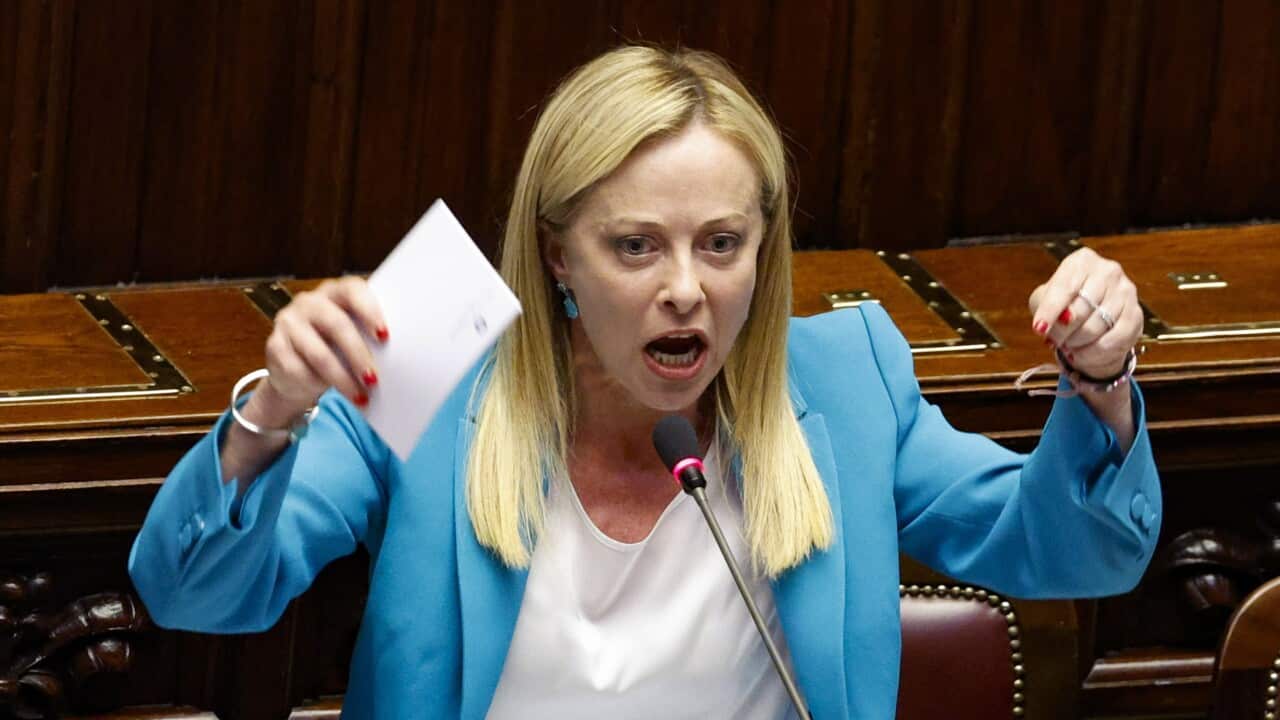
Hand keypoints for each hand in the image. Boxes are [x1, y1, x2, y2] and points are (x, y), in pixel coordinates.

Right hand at [261, 276, 387, 414]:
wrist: (297, 369)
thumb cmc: (336, 348)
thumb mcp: (353, 337)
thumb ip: (369, 337)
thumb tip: (397, 359)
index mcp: (334, 292)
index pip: (352, 290)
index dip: (369, 311)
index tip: (385, 335)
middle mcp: (309, 302)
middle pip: (337, 324)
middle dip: (358, 355)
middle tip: (374, 379)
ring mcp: (288, 322)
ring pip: (319, 353)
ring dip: (342, 379)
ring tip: (360, 396)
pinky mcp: (274, 346)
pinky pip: (299, 370)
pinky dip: (318, 385)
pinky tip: (329, 393)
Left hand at [1028, 248, 1140, 378]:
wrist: (1092, 314)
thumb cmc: (1065, 303)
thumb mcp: (1045, 299)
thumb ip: (1043, 307)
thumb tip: (1047, 326)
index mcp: (1082, 261)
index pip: (1065, 287)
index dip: (1051, 311)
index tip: (1039, 329)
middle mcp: (1108, 271)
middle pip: (1082, 308)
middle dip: (1063, 331)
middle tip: (1056, 340)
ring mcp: (1126, 292)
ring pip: (1097, 326)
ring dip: (1077, 343)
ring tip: (1069, 345)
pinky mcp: (1136, 314)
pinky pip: (1114, 340)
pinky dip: (1094, 352)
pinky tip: (1082, 353)